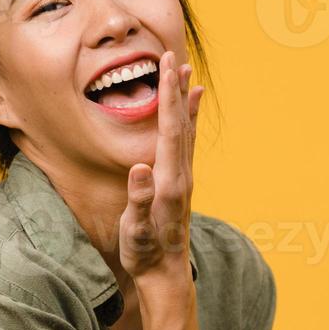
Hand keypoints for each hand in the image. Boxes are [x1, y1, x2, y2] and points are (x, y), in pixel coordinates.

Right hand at [118, 50, 204, 281]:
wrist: (167, 273)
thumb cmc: (146, 253)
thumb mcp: (136, 231)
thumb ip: (138, 200)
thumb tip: (139, 168)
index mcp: (169, 181)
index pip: (169, 129)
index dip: (168, 97)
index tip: (166, 67)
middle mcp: (181, 174)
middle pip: (181, 123)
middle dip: (176, 89)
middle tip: (174, 56)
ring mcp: (183, 177)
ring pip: (186, 129)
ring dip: (185, 100)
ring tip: (187, 72)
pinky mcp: (180, 182)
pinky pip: (186, 142)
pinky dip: (189, 119)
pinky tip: (192, 107)